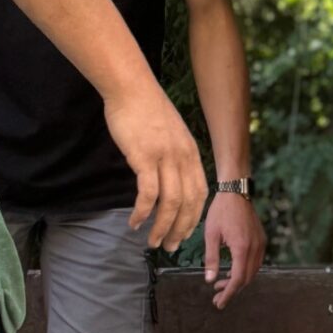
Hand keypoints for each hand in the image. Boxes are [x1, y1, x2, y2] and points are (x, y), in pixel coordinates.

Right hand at [104, 82, 207, 250]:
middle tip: (168, 246)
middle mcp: (183, 157)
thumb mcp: (170, 132)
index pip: (200, 193)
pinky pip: (148, 194)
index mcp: (191, 152)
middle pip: (189, 203)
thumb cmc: (145, 109)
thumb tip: (168, 176)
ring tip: (152, 242)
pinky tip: (135, 222)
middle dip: (180, 230)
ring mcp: (165, 157)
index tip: (184, 232)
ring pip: (170, 203)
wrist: (131, 87)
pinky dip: (143, 212)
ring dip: (162, 227)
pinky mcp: (144, 157)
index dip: (194, 217)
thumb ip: (174, 154)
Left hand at [204, 191, 265, 309]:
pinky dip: (244, 270)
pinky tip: (231, 270)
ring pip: (253, 271)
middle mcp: (255, 248)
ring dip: (238, 280)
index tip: (219, 303)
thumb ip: (211, 259)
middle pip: (247, 278)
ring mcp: (260, 243)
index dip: (229, 293)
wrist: (236, 192)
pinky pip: (255, 261)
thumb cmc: (220, 211)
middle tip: (217, 297)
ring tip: (221, 283)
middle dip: (232, 289)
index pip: (238, 279)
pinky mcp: (261, 239)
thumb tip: (208, 280)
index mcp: (242, 248)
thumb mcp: (211, 235)